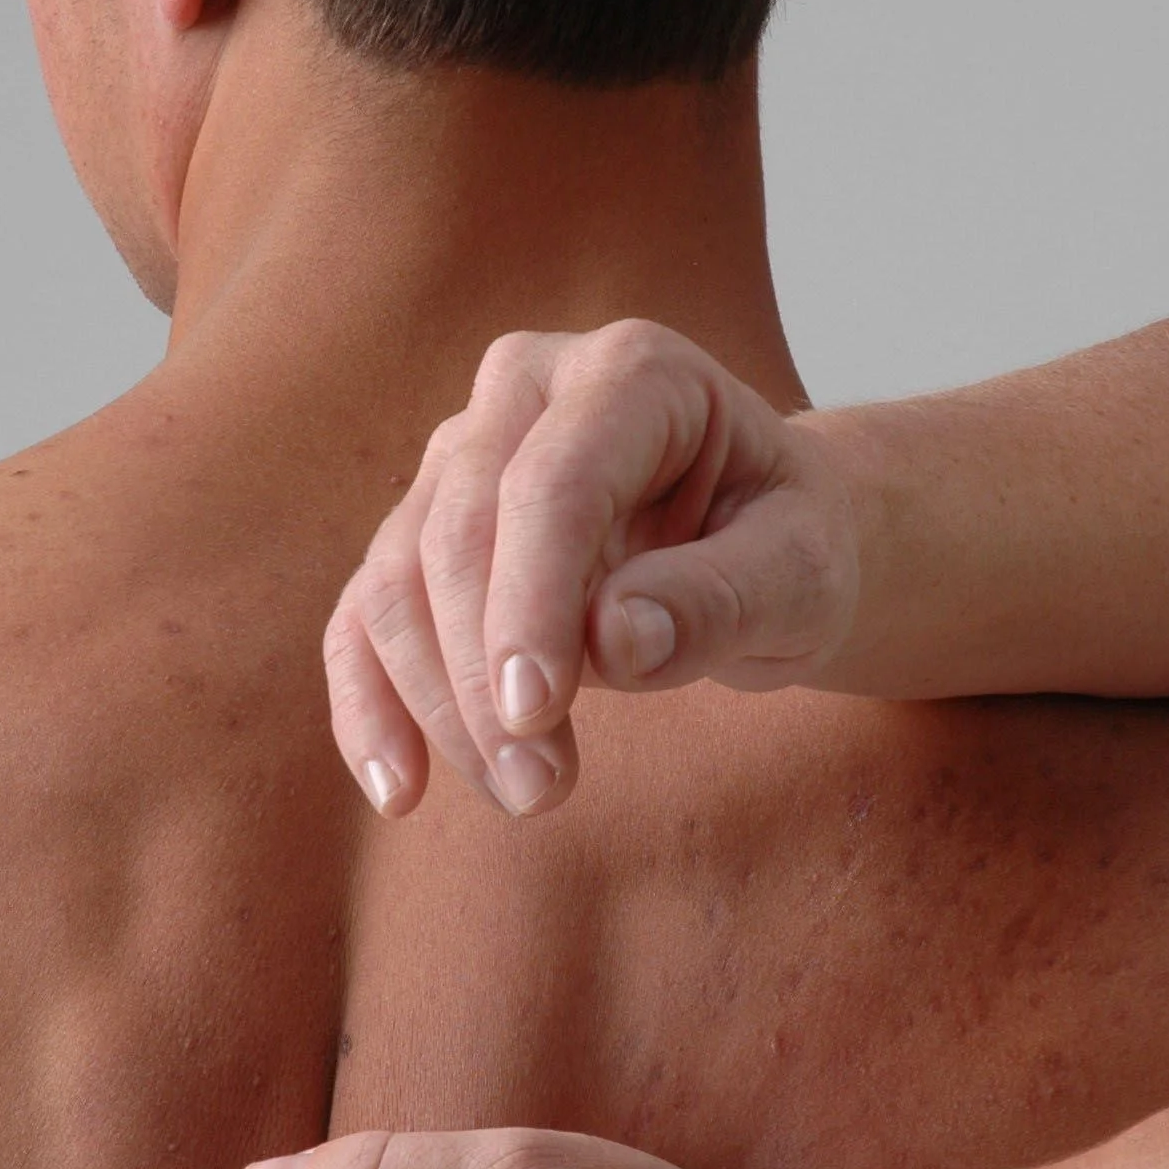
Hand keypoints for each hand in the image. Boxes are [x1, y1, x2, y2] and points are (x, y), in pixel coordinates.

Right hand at [323, 321, 857, 817]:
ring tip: (522, 795)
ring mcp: (459, 456)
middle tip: (542, 790)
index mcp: (630, 373)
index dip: (530, 601)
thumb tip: (612, 639)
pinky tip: (398, 789)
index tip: (533, 712)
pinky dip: (370, 706)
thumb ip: (721, 595)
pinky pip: (367, 619)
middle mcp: (525, 392)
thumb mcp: (802, 574)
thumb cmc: (788, 545)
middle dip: (484, 678)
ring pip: (399, 583)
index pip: (551, 485)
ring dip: (439, 706)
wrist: (762, 541)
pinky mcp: (421, 531)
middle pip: (459, 535)